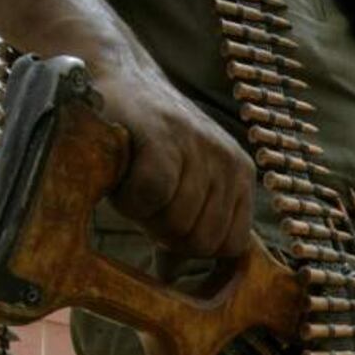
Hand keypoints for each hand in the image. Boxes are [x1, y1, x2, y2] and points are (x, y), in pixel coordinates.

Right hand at [95, 66, 253, 257]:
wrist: (114, 75)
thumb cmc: (144, 142)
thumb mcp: (180, 185)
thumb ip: (186, 227)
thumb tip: (176, 280)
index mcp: (240, 177)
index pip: (231, 246)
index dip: (192, 248)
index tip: (165, 225)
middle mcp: (229, 162)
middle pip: (202, 242)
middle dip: (165, 235)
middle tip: (143, 202)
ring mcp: (200, 148)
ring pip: (176, 223)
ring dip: (141, 215)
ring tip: (132, 181)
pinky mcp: (165, 136)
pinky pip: (152, 197)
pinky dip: (128, 198)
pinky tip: (120, 175)